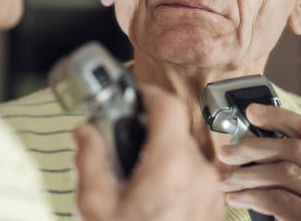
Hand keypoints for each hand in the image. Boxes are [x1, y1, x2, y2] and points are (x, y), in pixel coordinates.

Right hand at [74, 86, 223, 220]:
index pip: (167, 106)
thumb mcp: (96, 207)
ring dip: (163, 152)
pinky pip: (196, 173)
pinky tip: (154, 193)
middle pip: (176, 129)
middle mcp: (199, 173)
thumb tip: (86, 132)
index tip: (134, 95)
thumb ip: (89, 159)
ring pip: (187, 151)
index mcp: (170, 166)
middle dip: (150, 130)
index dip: (148, 93)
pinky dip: (176, 171)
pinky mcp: (215, 205)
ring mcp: (211, 191)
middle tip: (126, 143)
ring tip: (137, 175)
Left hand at [218, 104, 300, 220]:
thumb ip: (292, 169)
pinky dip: (252, 196)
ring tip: (225, 180)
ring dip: (248, 173)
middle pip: (295, 149)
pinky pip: (279, 201)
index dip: (281, 117)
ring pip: (285, 173)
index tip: (252, 111)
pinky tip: (236, 198)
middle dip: (255, 146)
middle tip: (227, 152)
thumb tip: (248, 148)